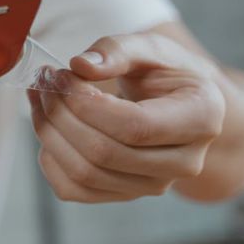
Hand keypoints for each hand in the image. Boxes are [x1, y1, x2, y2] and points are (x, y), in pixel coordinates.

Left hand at [29, 32, 225, 202]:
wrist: (177, 104)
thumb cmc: (165, 73)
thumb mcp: (150, 49)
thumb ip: (117, 51)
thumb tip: (81, 65)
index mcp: (201, 119)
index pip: (135, 127)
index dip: (88, 105)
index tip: (62, 76)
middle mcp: (184, 162)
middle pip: (104, 153)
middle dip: (62, 115)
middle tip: (45, 83)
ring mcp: (154, 185)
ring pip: (85, 174)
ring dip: (50, 134)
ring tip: (41, 99)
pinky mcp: (124, 195)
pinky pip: (73, 190)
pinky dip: (50, 160)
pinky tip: (49, 129)